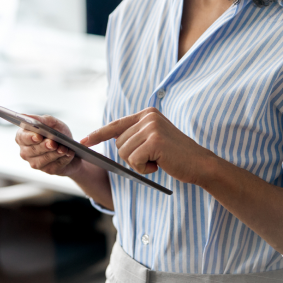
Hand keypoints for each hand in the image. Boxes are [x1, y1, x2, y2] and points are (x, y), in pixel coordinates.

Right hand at [15, 115, 82, 177]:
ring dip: (55, 154)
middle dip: (44, 146)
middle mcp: (26, 151)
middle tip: (53, 143)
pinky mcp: (48, 170)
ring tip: (64, 148)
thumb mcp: (52, 123)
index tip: (38, 136)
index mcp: (24, 137)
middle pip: (32, 150)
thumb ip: (41, 120)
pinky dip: (63, 159)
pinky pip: (55, 166)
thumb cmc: (57, 133)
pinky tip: (69, 154)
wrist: (72, 147)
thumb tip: (27, 117)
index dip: (29, 137)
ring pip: (43, 160)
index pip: (22, 137)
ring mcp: (35, 163)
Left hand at [81, 108, 211, 185]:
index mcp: (147, 113)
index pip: (116, 124)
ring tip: (157, 160)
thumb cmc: (175, 156)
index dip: (98, 134)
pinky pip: (133, 160)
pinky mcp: (154, 140)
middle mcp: (148, 116)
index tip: (82, 142)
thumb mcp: (154, 139)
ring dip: (138, 164)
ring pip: (124, 153)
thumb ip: (136, 135)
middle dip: (131, 157)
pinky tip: (159, 165)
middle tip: (152, 158)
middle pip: (118, 143)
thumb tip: (110, 141)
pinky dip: (143, 169)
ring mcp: (151, 127)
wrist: (200, 164)